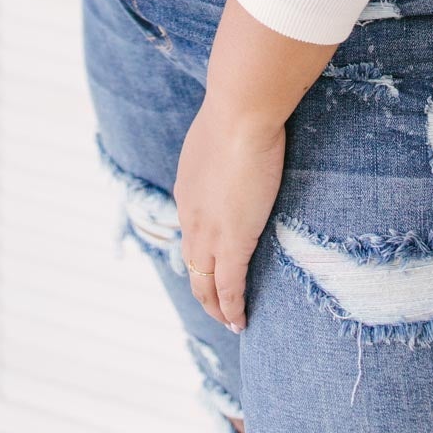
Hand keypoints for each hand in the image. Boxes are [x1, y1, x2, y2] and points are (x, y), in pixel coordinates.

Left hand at [173, 90, 285, 331]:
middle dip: (202, 287)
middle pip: (191, 262)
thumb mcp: (225, 129)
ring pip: (204, 282)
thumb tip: (245, 129)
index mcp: (188, 188)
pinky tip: (240, 322)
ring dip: (215, 305)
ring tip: (229, 320)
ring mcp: (209, 232)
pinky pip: (229, 288)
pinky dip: (232, 309)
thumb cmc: (240, 110)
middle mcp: (190, 215)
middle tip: (216, 304)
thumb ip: (229, 140)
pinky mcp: (233, 243)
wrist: (241, 113)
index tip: (212, 259)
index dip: (201, 248)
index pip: (192, 228)